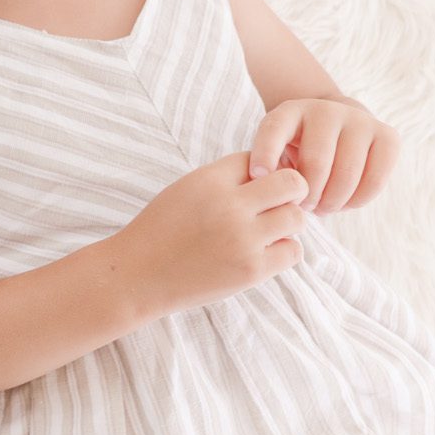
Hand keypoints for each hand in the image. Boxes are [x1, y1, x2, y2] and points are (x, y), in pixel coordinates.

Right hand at [116, 153, 307, 318]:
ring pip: (296, 217)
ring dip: (287, 222)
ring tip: (266, 230)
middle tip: (276, 204)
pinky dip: (282, 250)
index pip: (257, 159)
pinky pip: (292, 251)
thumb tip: (269, 175)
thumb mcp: (183, 191)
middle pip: (291, 182)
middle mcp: (229, 206)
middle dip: (290, 190)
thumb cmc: (160, 232)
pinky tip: (262, 251)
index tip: (250, 187)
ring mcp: (243, 239)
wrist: (137, 276)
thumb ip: (223, 180)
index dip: (259, 171)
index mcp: (208, 181)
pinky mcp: (252, 269)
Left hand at [249, 97, 399, 214]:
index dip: (264, 156)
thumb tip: (267, 186)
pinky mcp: (387, 136)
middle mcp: (326, 111)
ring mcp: (359, 121)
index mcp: (290, 111)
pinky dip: (358, 200)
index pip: (274, 131)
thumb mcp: (277, 148)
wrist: (338, 123)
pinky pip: (376, 179)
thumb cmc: (299, 145)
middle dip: (308, 194)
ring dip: (332, 202)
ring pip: (347, 174)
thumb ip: (270, 166)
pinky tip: (346, 204)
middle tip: (303, 207)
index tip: (258, 179)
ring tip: (322, 208)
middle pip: (316, 162)